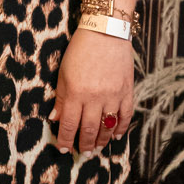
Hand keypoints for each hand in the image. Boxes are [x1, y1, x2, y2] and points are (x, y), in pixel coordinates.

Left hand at [53, 27, 134, 152]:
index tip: (64, 149)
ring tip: (97, 148)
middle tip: (83, 152)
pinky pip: (125, 116)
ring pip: (107, 127)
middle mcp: (94, 98)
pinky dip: (121, 128)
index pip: (69, 125)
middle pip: (89, 130)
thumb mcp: (64, 72)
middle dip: (84, 144)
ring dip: (102, 140)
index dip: (66, 140)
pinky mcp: (127, 91)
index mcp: (75, 93)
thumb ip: (61, 98)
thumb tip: (56, 118)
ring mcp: (113, 95)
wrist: (106, 31)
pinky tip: (116, 136)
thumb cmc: (81, 49)